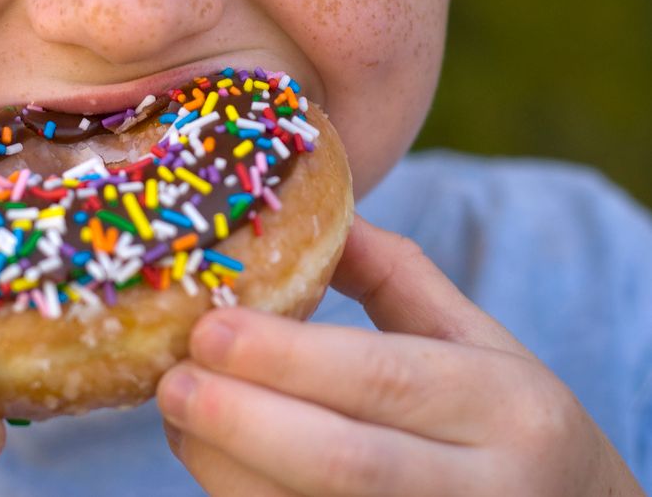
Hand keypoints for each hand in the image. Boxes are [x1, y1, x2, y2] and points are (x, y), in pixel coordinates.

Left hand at [157, 215, 643, 495]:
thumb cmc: (505, 416)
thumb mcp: (475, 338)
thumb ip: (393, 275)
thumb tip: (302, 208)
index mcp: (499, 405)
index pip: (382, 378)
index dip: (286, 358)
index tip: (209, 331)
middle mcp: (479, 487)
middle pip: (344, 463)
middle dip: (241, 423)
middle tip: (171, 383)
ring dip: (226, 470)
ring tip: (177, 419)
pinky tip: (209, 459)